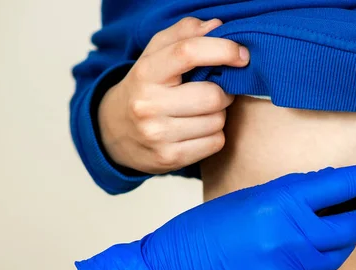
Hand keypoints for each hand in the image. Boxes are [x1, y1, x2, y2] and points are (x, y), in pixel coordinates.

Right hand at [97, 17, 249, 173]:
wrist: (113, 132)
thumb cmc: (144, 88)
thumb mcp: (154, 56)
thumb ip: (183, 35)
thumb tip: (217, 26)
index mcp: (145, 73)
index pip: (188, 52)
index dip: (222, 50)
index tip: (242, 54)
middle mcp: (148, 105)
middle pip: (213, 95)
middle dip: (223, 91)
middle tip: (216, 91)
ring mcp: (158, 135)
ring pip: (217, 121)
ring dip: (218, 115)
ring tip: (201, 112)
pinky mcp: (169, 158)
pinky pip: (215, 143)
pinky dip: (214, 135)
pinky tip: (198, 130)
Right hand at [142, 161, 355, 269]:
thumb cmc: (203, 231)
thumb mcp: (249, 199)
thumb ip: (291, 196)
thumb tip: (328, 192)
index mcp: (280, 204)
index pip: (342, 186)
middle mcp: (292, 239)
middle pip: (352, 228)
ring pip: (336, 256)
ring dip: (340, 242)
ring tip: (331, 230)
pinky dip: (312, 265)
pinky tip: (295, 256)